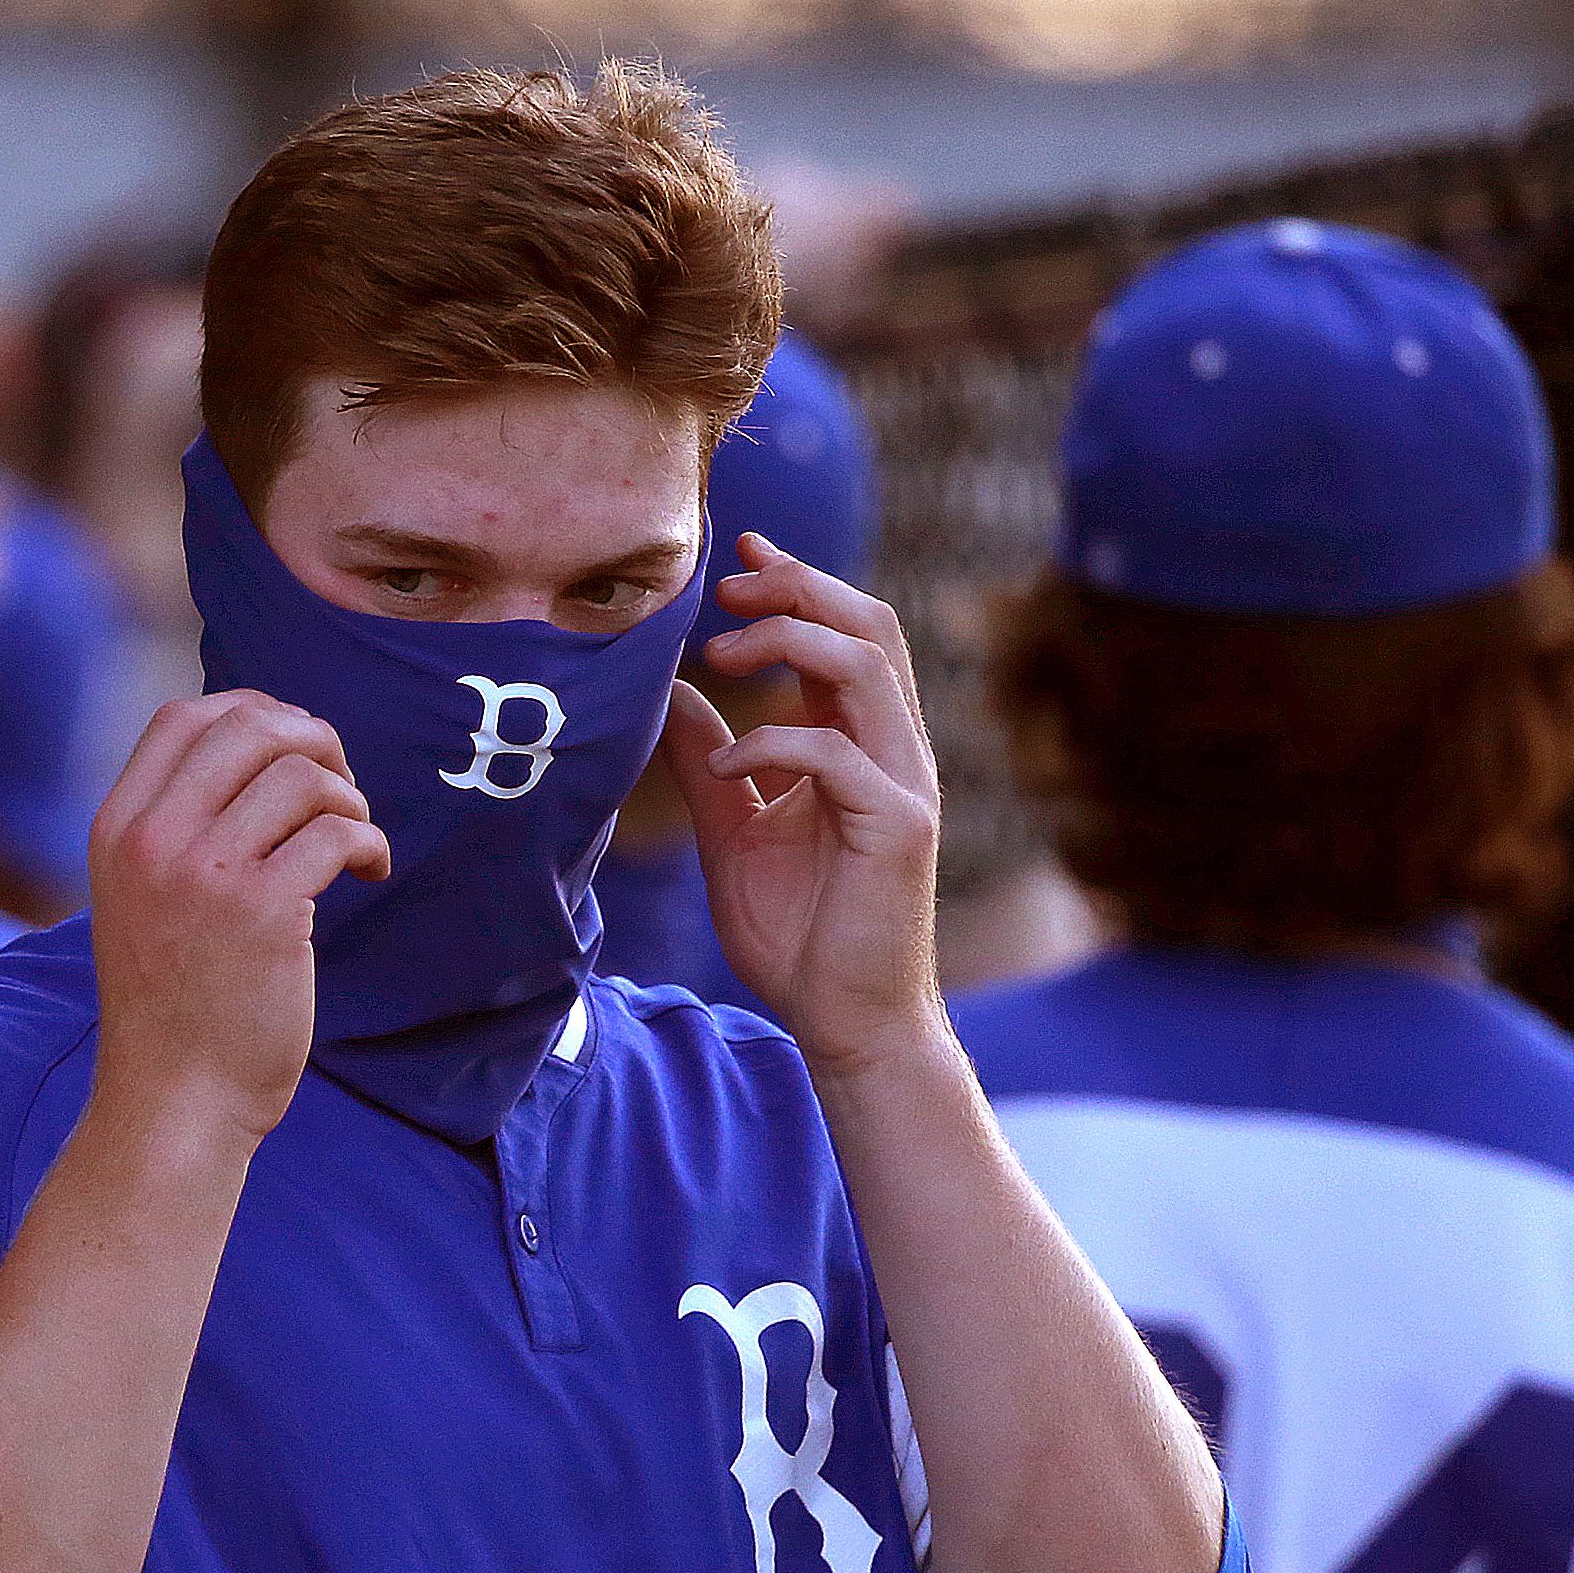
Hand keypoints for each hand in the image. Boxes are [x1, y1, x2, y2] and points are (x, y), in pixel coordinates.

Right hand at [84, 693, 388, 1145]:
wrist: (175, 1100)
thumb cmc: (175, 1004)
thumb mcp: (143, 898)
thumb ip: (178, 829)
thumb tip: (264, 748)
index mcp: (117, 828)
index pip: (185, 717)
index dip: (255, 712)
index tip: (295, 750)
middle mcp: (152, 840)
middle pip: (250, 727)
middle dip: (314, 742)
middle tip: (341, 789)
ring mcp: (205, 874)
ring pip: (301, 776)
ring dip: (348, 798)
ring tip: (354, 843)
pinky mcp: (264, 912)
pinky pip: (336, 832)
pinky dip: (368, 842)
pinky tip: (370, 872)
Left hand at [666, 536, 949, 1078]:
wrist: (844, 1022)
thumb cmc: (799, 935)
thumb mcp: (733, 832)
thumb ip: (708, 762)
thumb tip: (670, 695)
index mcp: (859, 743)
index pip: (841, 633)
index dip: (796, 580)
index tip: (740, 550)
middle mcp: (892, 749)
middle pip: (867, 623)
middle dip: (798, 585)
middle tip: (728, 583)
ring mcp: (903, 783)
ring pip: (864, 665)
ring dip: (788, 640)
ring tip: (721, 654)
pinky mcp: (898, 826)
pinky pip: (838, 753)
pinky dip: (772, 744)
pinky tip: (725, 767)